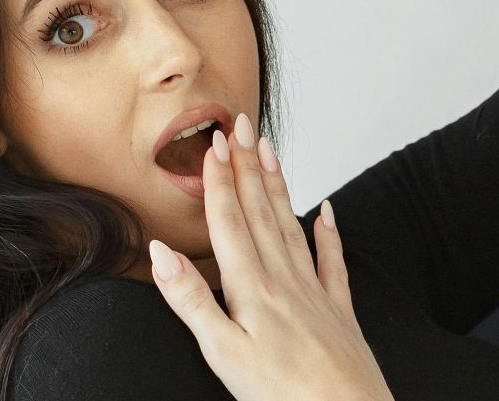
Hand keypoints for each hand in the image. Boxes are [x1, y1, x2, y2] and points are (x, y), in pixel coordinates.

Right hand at [147, 113, 392, 400]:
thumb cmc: (281, 392)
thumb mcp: (222, 352)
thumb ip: (190, 300)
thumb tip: (160, 251)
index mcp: (251, 288)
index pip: (230, 222)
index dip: (219, 181)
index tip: (213, 143)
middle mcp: (284, 280)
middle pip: (260, 213)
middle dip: (247, 167)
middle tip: (240, 125)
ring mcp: (315, 292)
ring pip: (292, 226)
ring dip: (278, 187)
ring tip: (270, 152)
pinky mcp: (338, 310)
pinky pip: (333, 261)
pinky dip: (329, 232)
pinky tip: (327, 210)